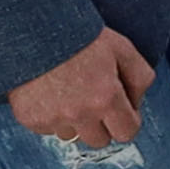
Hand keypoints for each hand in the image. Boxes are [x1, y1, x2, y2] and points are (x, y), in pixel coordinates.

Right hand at [9, 27, 150, 151]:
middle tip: (95, 101)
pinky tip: (51, 93)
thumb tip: (136, 104)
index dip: (127, 121)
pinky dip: (51, 117)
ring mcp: (52, 119)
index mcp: (105, 98)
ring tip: (70, 93)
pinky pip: (47, 129)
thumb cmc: (80, 36)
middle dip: (102, 124)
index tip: (122, 111)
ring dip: (74, 122)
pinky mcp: (29, 119)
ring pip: (72, 136)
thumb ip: (140, 79)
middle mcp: (79, 114)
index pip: (127, 133)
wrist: (33, 28)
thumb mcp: (123, 49)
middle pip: (99, 140)